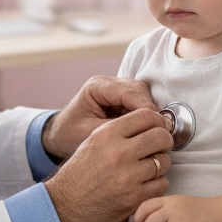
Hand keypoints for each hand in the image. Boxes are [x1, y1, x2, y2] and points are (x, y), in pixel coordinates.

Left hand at [42, 76, 157, 160]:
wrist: (59, 136)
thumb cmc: (70, 135)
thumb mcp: (90, 134)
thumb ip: (116, 130)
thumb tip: (143, 133)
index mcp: (97, 87)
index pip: (128, 91)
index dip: (146, 108)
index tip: (158, 125)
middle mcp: (108, 84)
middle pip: (139, 91)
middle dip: (152, 110)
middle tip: (163, 130)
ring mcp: (116, 91)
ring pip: (143, 96)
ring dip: (151, 114)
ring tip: (158, 132)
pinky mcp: (122, 100)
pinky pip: (140, 105)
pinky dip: (147, 117)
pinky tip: (150, 131)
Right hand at [45, 108, 172, 221]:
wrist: (67, 203)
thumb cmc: (81, 171)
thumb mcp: (94, 140)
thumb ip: (121, 130)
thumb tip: (155, 123)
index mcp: (107, 134)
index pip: (146, 116)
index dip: (158, 120)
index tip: (161, 126)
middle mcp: (119, 153)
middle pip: (160, 137)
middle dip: (164, 140)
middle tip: (160, 146)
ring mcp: (128, 177)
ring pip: (164, 162)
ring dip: (161, 164)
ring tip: (149, 167)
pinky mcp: (134, 198)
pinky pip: (162, 184)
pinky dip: (157, 183)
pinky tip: (145, 183)